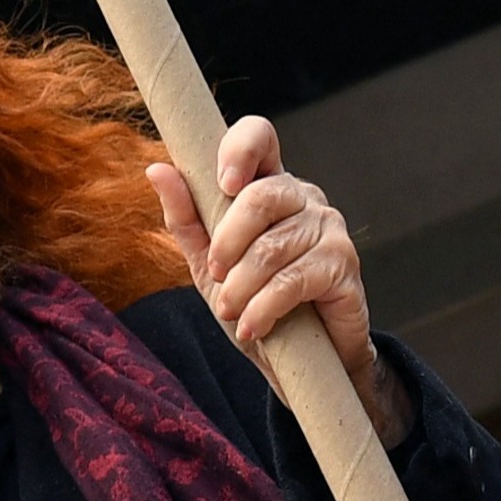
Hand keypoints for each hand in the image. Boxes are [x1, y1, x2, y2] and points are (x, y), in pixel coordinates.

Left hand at [150, 118, 414, 446]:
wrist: (300, 364)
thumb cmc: (255, 303)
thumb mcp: (211, 264)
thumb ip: (187, 219)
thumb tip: (156, 170)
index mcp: (269, 186)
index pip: (259, 135)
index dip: (240, 149)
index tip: (222, 184)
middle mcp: (304, 197)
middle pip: (261, 196)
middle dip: (227, 242)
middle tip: (217, 277)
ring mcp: (329, 228)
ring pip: (273, 246)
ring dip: (242, 286)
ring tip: (232, 312)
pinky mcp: (344, 264)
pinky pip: (295, 279)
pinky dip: (264, 308)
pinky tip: (253, 328)